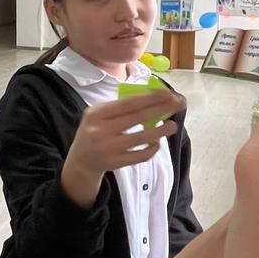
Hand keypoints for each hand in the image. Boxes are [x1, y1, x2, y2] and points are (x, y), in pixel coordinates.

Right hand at [61, 92, 183, 206]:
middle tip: (178, 104)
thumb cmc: (95, 132)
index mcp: (96, 114)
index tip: (168, 93)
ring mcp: (107, 148)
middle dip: (161, 109)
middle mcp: (100, 130)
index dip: (150, 98)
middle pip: (136, 118)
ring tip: (173, 125)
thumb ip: (120, 107)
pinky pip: (138, 156)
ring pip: (140, 138)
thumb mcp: (99, 116)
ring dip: (160, 131)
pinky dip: (151, 149)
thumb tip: (153, 98)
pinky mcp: (114, 163)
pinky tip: (157, 143)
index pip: (128, 103)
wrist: (80, 161)